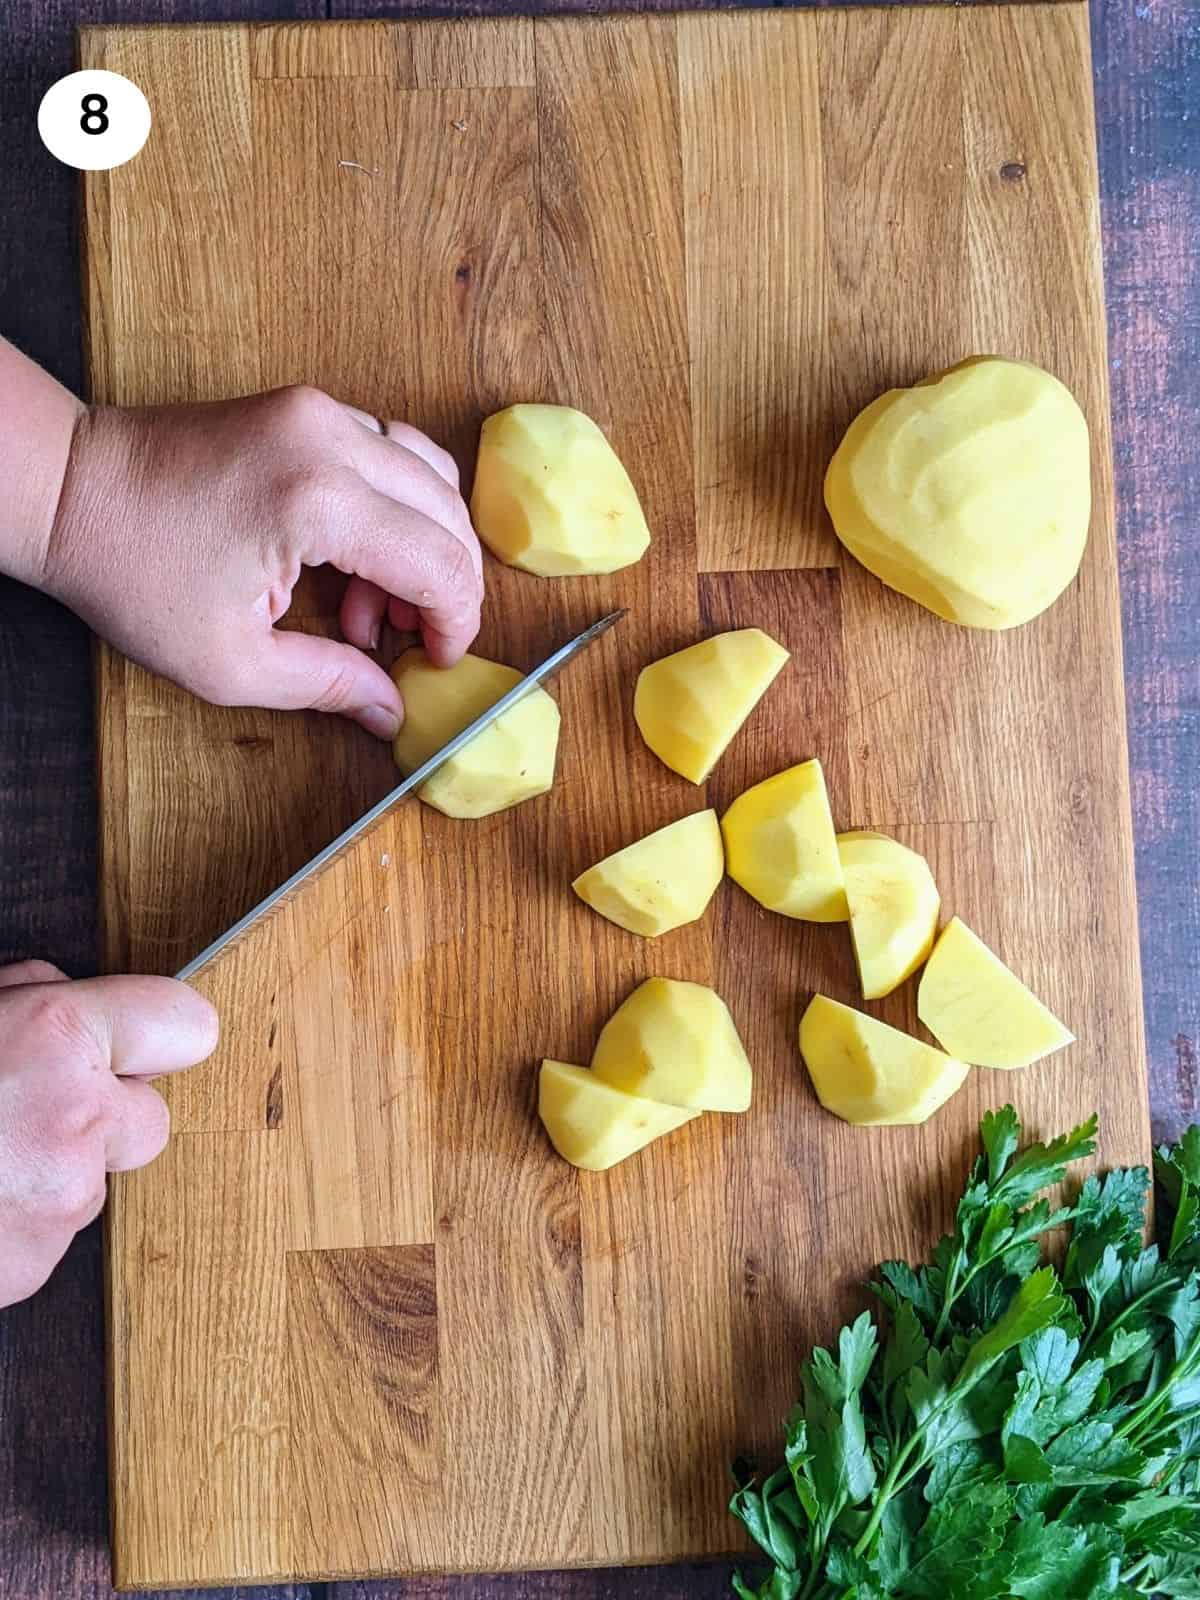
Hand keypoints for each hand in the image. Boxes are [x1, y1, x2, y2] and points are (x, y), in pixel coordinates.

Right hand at [0, 961, 217, 1308]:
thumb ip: (25, 997)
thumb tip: (59, 994)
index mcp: (56, 1038)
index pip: (188, 1022)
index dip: (161, 1034)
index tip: (147, 1041)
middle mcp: (78, 1119)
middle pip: (150, 1119)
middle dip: (102, 1118)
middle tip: (25, 1112)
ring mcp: (60, 1202)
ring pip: (92, 1183)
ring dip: (49, 1175)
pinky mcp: (31, 1270)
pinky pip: (49, 1236)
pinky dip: (16, 1225)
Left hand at [43, 387, 483, 738]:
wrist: (68, 491)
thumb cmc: (132, 573)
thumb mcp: (230, 662)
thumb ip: (326, 685)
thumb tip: (389, 710)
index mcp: (319, 501)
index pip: (440, 562)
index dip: (456, 621)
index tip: (438, 659)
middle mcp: (331, 441)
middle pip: (449, 514)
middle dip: (446, 587)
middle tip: (408, 639)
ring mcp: (320, 413)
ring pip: (431, 476)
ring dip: (425, 544)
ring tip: (374, 604)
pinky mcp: (307, 409)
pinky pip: (392, 453)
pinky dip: (396, 509)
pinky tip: (354, 559)